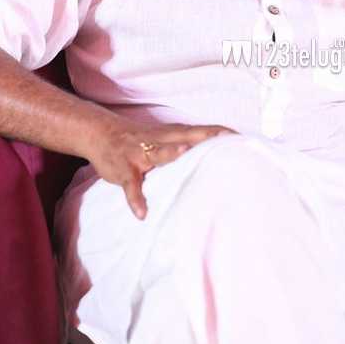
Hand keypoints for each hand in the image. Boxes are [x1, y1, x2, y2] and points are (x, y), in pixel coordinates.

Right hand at [87, 119, 231, 218]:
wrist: (101, 132)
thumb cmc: (140, 139)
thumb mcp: (164, 139)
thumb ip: (187, 145)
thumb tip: (216, 155)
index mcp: (172, 134)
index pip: (201, 130)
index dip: (220, 132)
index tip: (244, 137)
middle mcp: (159, 140)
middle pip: (186, 136)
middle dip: (205, 137)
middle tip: (227, 140)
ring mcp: (140, 153)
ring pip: (157, 152)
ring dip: (170, 153)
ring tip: (184, 154)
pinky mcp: (124, 169)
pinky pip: (131, 185)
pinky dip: (136, 198)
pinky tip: (142, 213)